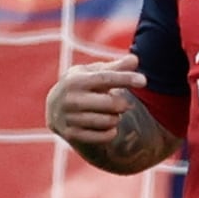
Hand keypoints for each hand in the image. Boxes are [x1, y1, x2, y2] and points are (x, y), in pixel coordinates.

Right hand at [46, 50, 162, 155]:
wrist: (54, 109)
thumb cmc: (82, 86)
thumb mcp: (93, 73)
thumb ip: (115, 68)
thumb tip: (135, 60)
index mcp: (76, 80)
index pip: (105, 78)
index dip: (125, 78)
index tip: (144, 80)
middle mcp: (70, 99)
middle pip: (111, 103)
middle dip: (123, 103)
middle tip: (121, 103)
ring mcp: (69, 118)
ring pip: (108, 121)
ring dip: (116, 118)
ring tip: (111, 113)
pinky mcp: (71, 134)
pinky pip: (102, 137)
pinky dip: (111, 132)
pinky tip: (109, 126)